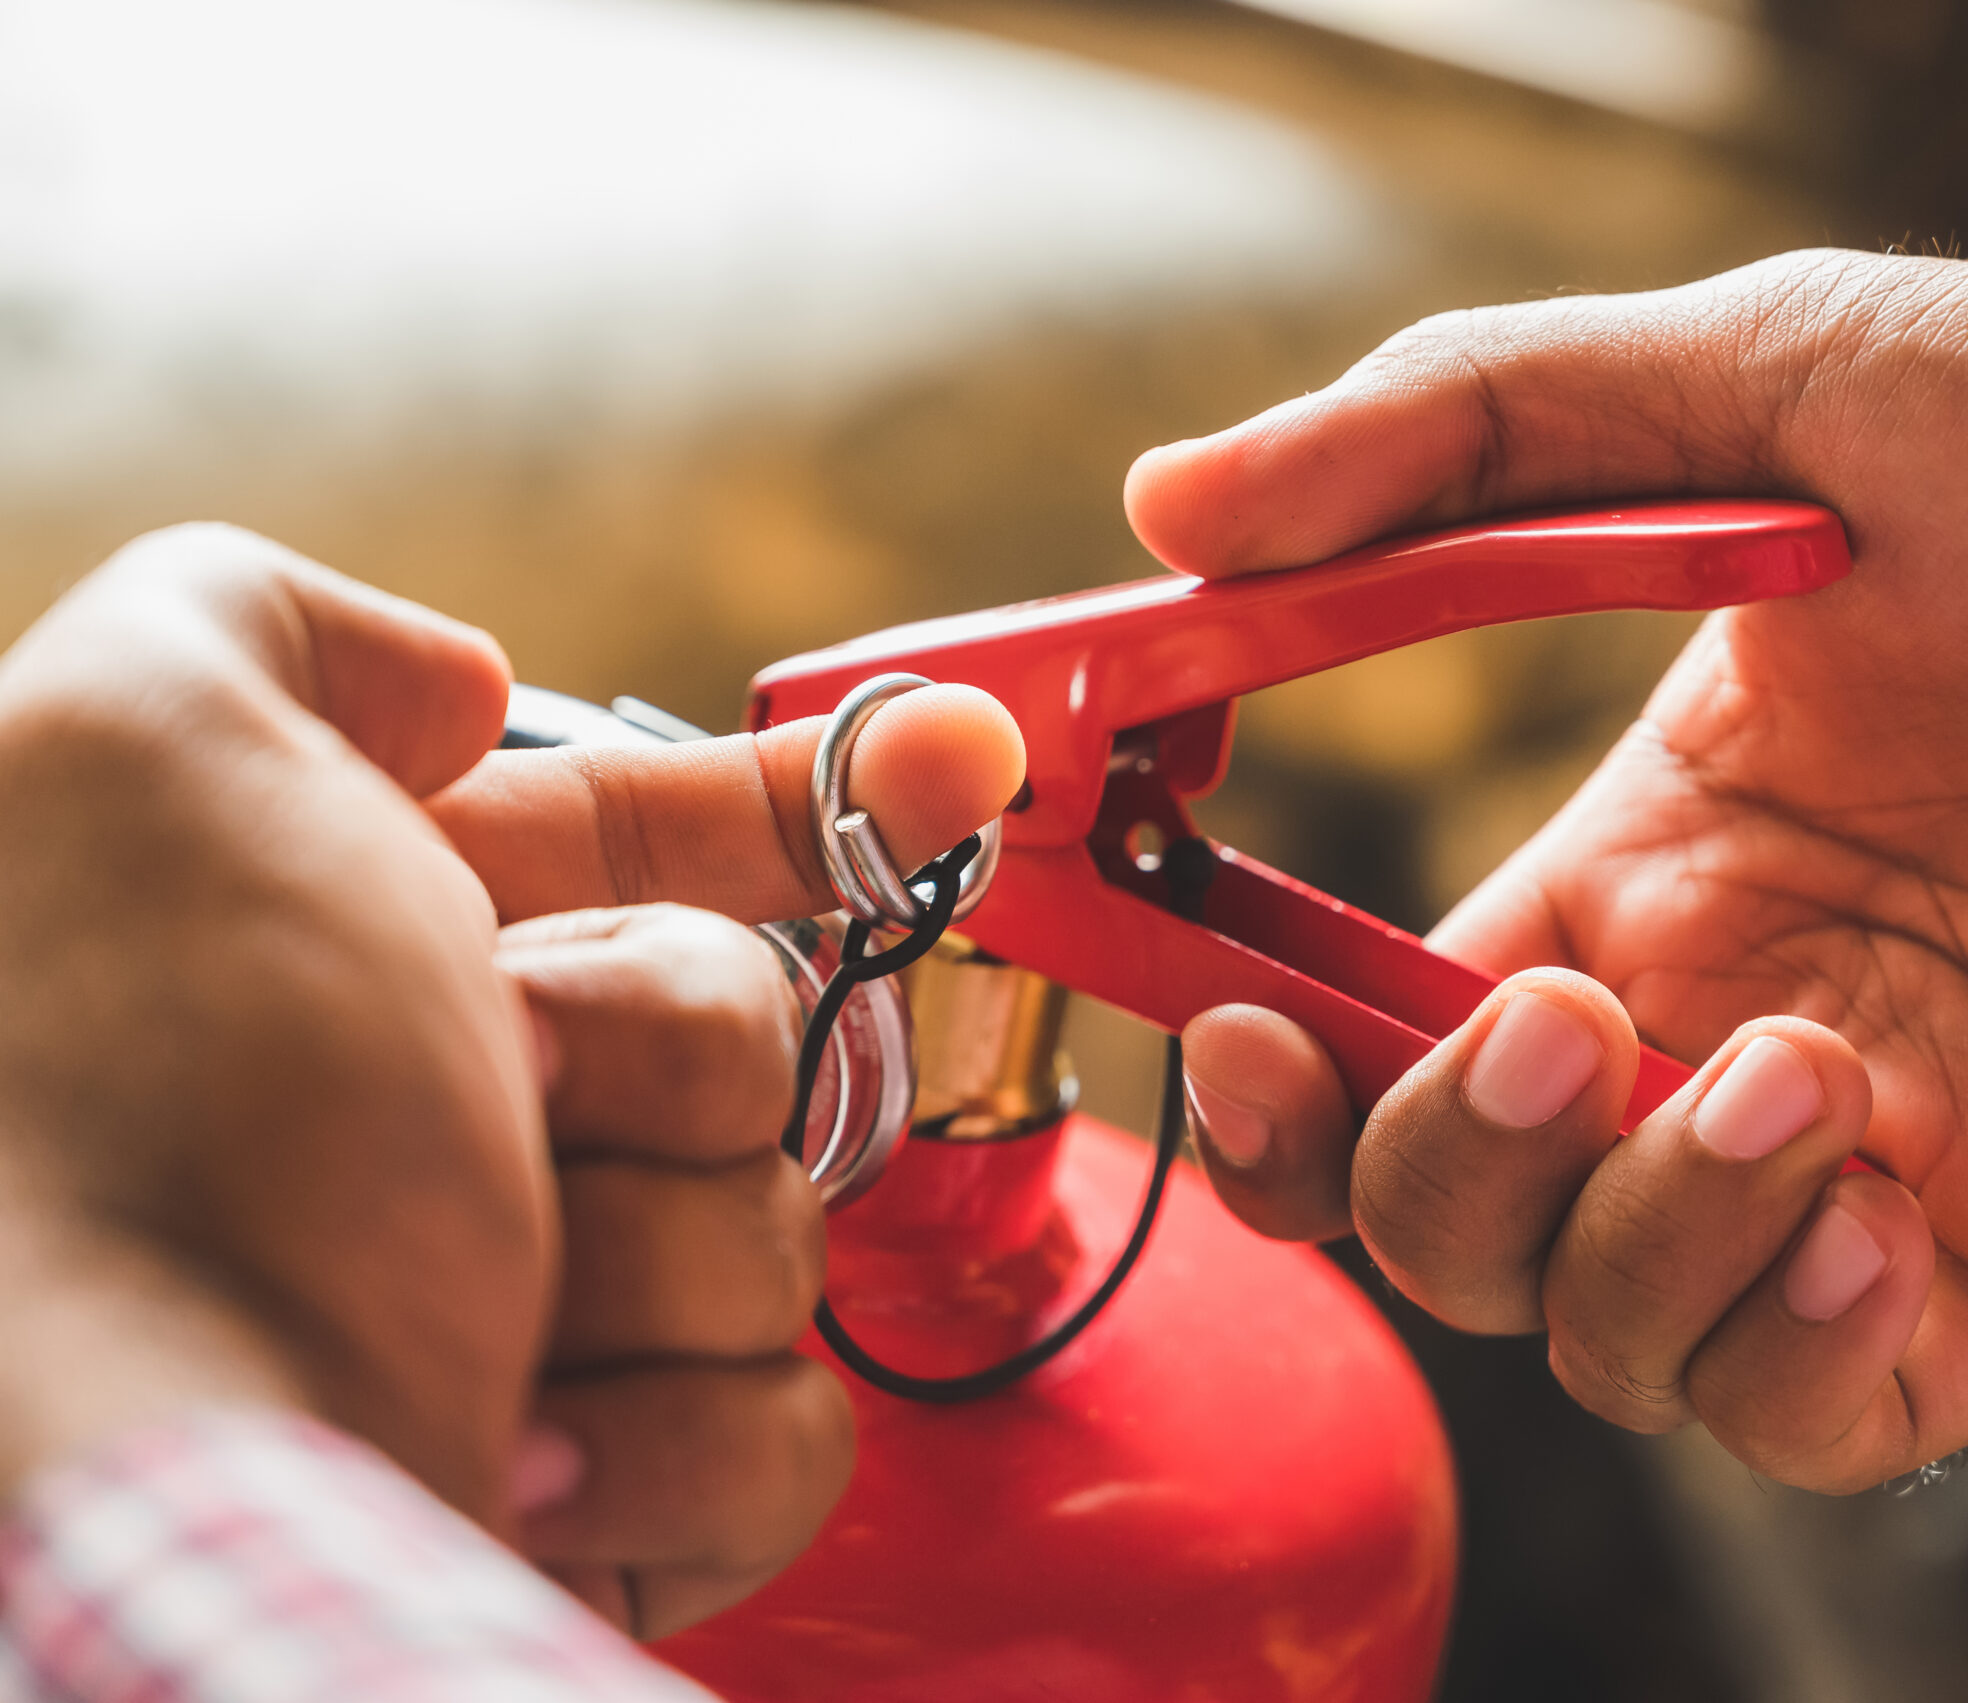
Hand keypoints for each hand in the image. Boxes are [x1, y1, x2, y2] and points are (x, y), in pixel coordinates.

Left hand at [0, 524, 1021, 1627]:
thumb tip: (455, 688)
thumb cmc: (132, 1106)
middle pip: (744, 1031)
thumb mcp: (139, 743)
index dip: (801, 803)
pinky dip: (670, 1444)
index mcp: (372, 958)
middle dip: (659, 1054)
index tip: (957, 763)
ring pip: (777, 1232)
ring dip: (650, 1261)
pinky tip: (516, 1454)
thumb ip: (271, 619)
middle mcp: (461, 1132)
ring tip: (462, 1307)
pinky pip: (787, 1430)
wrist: (134, 1474)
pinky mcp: (615, 1501)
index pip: (640, 849)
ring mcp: (543, 1319)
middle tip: (499, 1093)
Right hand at [1128, 252, 1967, 1488]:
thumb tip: (1173, 509)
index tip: (1230, 1007)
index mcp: (1631, 854)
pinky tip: (1892, 1213)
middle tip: (1557, 1028)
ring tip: (1823, 1074)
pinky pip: (1809, 1424)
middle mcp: (1708, 1021)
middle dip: (1439, 1160)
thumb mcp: (1778, 374)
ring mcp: (1851, 1163)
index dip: (1264, 1051)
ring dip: (1647, 1233)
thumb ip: (1461, 434)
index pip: (1359, 1017)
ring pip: (1601, 1334)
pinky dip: (1794, 1357)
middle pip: (1440, 1211)